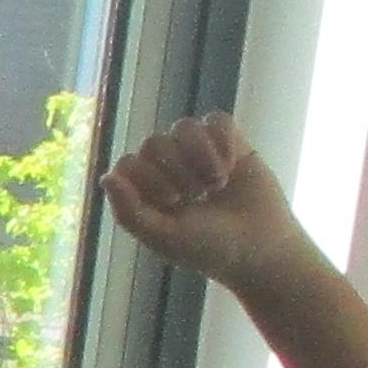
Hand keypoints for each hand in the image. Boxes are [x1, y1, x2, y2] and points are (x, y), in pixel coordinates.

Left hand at [99, 112, 317, 297]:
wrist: (261, 247)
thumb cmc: (209, 247)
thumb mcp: (164, 236)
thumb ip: (129, 212)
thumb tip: (106, 177)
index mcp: (146, 189)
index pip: (128, 163)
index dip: (148, 180)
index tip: (171, 204)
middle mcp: (168, 166)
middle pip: (154, 142)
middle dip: (176, 172)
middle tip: (196, 198)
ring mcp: (199, 152)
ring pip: (184, 127)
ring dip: (200, 156)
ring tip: (215, 185)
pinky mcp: (230, 142)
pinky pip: (217, 120)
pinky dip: (224, 142)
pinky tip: (233, 166)